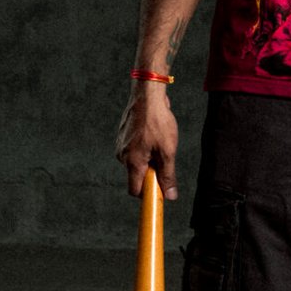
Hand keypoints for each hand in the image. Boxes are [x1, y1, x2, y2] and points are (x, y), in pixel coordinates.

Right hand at [114, 85, 179, 202]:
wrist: (147, 95)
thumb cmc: (157, 121)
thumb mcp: (168, 151)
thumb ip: (168, 175)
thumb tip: (170, 196)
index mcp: (132, 162)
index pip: (135, 191)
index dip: (148, 194)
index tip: (160, 190)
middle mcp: (122, 156)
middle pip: (137, 176)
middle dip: (151, 172)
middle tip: (164, 157)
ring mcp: (121, 145)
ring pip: (136, 161)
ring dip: (149, 158)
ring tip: (159, 141)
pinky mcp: (122, 136)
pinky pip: (134, 149)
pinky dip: (144, 147)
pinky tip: (152, 133)